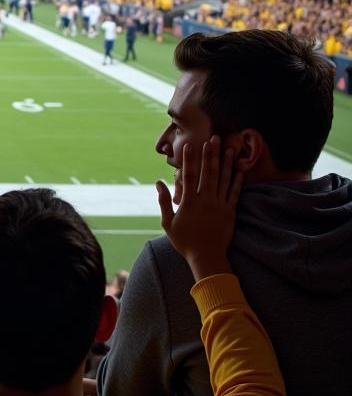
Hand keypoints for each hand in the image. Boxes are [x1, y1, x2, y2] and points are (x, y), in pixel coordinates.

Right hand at [157, 136, 241, 280]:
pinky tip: (238, 169)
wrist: (206, 257)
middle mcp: (205, 200)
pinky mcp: (230, 212)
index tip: (190, 145)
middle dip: (210, 154)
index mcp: (189, 202)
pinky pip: (234, 192)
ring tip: (228, 148)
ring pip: (223, 179)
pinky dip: (237, 180)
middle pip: (208, 172)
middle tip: (213, 138)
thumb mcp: (168, 222)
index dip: (190, 159)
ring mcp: (219, 205)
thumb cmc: (184, 241)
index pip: (189, 175)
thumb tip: (158, 183)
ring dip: (225, 162)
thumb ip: (163, 201)